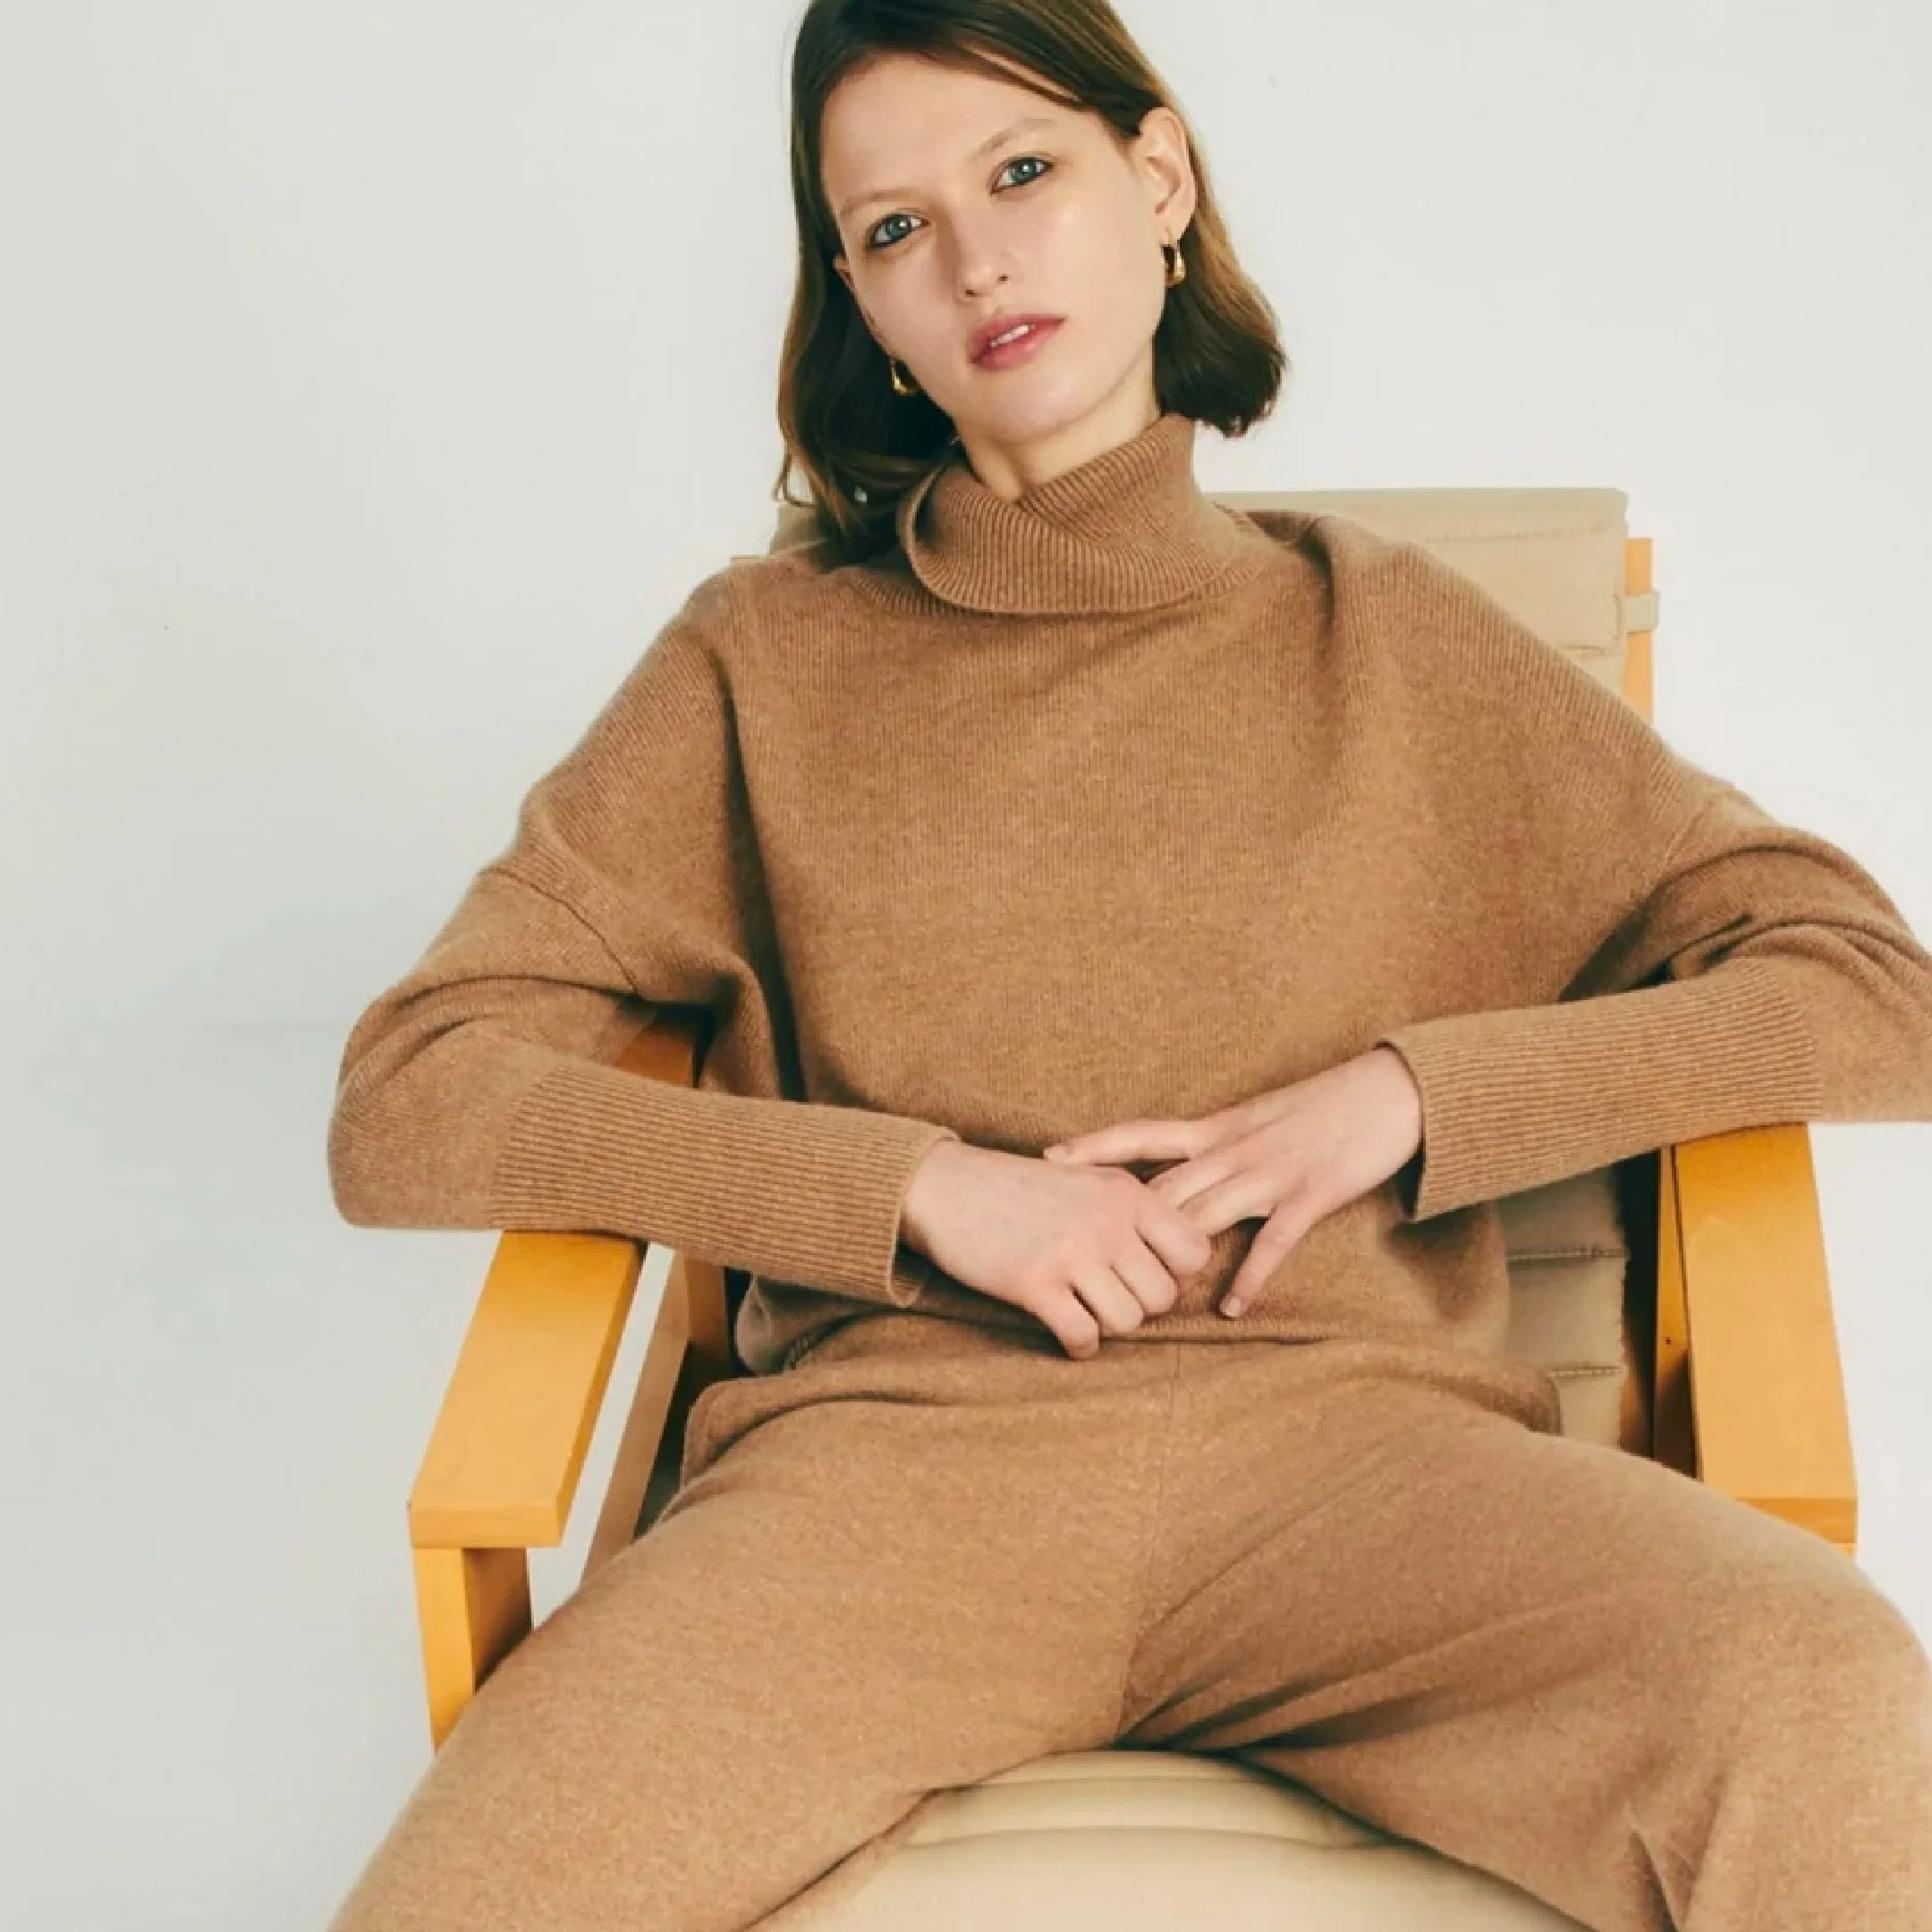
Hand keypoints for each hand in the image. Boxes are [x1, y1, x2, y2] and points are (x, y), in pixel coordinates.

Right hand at [898, 1140, 1214, 1360]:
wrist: (946, 1185)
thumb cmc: (1019, 1187)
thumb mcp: (1087, 1178)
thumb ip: (1133, 1208)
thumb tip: (1179, 1256)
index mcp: (1125, 1193)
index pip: (1194, 1251)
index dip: (1176, 1273)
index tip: (1145, 1274)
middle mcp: (1106, 1221)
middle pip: (1163, 1296)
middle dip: (1140, 1306)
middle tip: (1109, 1297)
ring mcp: (1071, 1253)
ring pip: (1128, 1320)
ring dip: (1108, 1326)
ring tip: (1086, 1310)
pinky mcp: (1034, 1283)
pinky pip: (1083, 1336)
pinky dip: (1080, 1345)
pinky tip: (1066, 1332)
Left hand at [1041, 1047, 1424, 1317]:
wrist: (1389, 1092)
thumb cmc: (1325, 1104)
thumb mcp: (1261, 1114)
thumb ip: (1222, 1141)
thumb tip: (1185, 1165)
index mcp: (1220, 1127)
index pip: (1143, 1135)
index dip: (1095, 1146)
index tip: (1051, 1157)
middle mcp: (1235, 1149)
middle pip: (1163, 1189)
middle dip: (1120, 1223)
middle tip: (1078, 1252)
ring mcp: (1271, 1173)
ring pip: (1205, 1216)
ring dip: (1171, 1258)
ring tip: (1141, 1297)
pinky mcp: (1310, 1196)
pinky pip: (1271, 1243)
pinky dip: (1249, 1277)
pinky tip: (1229, 1307)